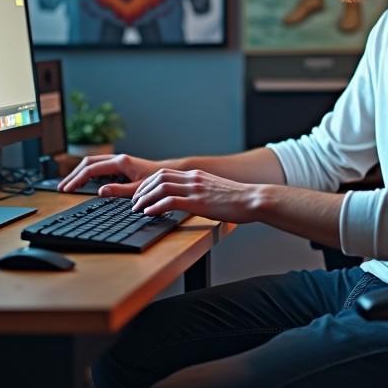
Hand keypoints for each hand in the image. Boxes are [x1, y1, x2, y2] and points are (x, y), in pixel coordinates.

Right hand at [58, 153, 162, 195]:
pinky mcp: (120, 165)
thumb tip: (100, 191)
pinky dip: (88, 173)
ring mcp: (118, 161)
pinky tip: (83, 182)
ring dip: (79, 173)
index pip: (91, 169)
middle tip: (62, 188)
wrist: (170, 173)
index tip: (67, 190)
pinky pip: (99, 167)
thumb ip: (120, 190)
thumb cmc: (158, 180)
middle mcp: (118, 159)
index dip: (77, 179)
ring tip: (68, 185)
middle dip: (73, 175)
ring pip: (92, 164)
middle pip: (87, 163)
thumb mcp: (139, 188)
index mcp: (121, 162)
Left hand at [131, 168, 260, 222]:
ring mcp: (196, 190)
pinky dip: (156, 207)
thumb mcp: (216, 191)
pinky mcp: (198, 202)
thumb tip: (192, 201)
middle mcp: (194, 179)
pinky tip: (149, 213)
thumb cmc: (239, 200)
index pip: (165, 174)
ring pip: (161, 188)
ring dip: (145, 198)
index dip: (148, 183)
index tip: (141, 193)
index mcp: (197, 175)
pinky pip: (170, 202)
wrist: (253, 199)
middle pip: (158, 178)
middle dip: (142, 190)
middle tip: (134, 202)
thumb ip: (202, 192)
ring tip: (137, 209)